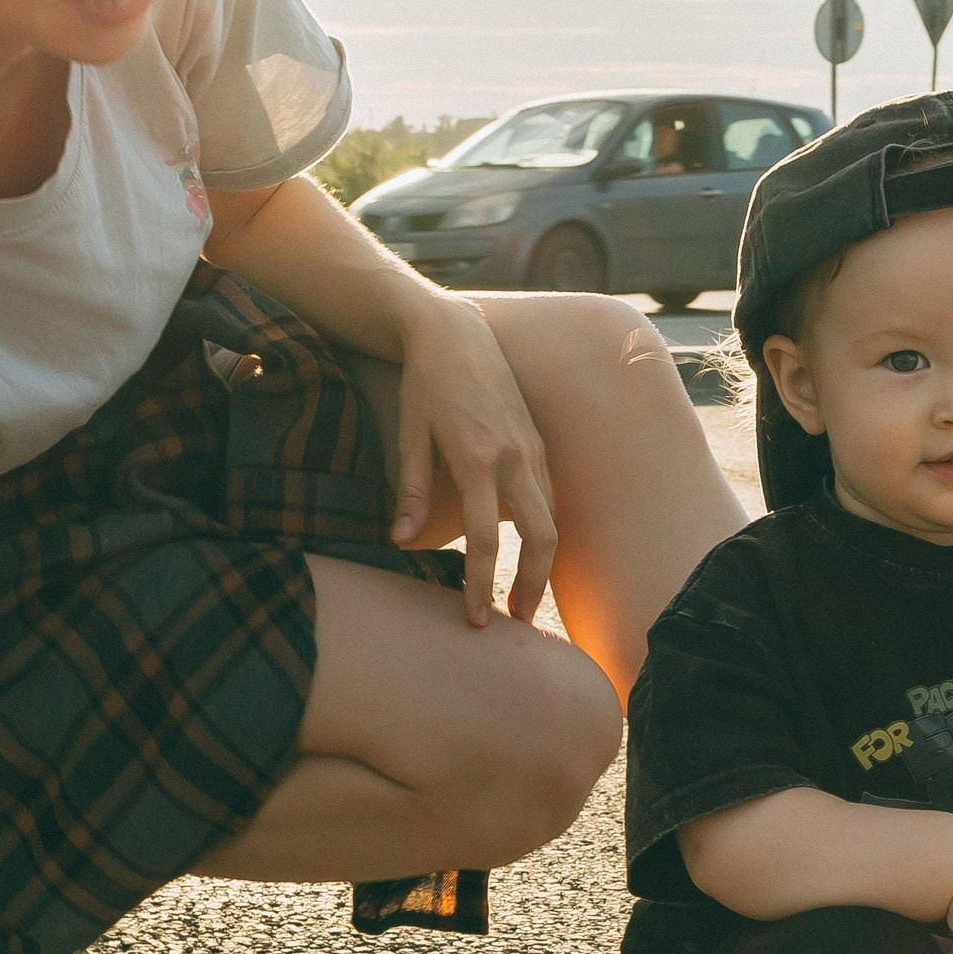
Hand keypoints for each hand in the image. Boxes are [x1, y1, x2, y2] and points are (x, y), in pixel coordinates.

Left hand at [391, 299, 559, 626]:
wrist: (454, 331)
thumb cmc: (424, 384)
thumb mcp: (409, 435)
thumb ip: (410, 490)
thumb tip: (400, 541)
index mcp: (478, 460)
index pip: (485, 540)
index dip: (481, 584)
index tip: (477, 619)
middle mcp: (515, 457)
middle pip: (541, 537)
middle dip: (532, 585)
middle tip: (518, 621)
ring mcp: (533, 447)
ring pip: (553, 518)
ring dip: (545, 562)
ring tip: (527, 596)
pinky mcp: (538, 440)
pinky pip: (550, 494)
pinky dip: (547, 528)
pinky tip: (535, 551)